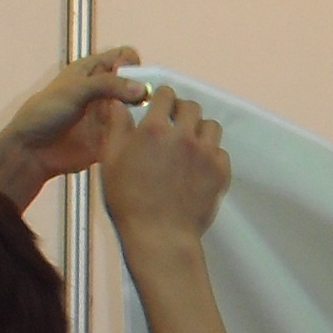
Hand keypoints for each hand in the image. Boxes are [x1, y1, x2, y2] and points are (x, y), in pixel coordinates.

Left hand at [0, 47, 147, 205]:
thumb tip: (143, 90)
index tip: (140, 82)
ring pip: (138, 110)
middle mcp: (105, 90)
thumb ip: (108, 85)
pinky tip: (146, 140)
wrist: (32, 151)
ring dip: (148, 115)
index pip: (126, 57)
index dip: (136, 65)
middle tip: (154, 106)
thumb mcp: (76, 91)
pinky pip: (132, 134)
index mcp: (94, 70)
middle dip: (149, 91)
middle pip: (137, 84)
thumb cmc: (47, 113)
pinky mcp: (111, 138)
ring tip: (154, 124)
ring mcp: (109, 115)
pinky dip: (140, 136)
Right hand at [98, 85, 231, 246]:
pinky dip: (211, 154)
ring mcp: (205, 154)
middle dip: (182, 111)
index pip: (166, 95)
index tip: (159, 107)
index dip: (161, 98)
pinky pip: (221, 151)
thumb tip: (119, 103)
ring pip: (211, 126)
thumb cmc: (129, 201)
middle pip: (192, 106)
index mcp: (155, 129)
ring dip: (199, 130)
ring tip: (189, 145)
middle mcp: (184, 136)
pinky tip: (199, 166)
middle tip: (175, 125)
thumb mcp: (111, 161)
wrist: (160, 237)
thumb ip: (117, 127)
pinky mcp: (220, 172)